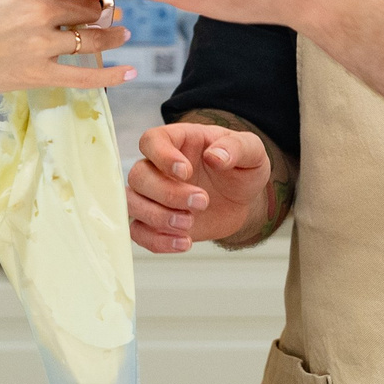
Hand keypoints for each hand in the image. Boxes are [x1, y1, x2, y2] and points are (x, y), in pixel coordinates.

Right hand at [0, 0, 126, 174]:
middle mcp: (39, 9)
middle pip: (92, 2)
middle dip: (108, 3)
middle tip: (119, 4)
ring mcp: (40, 43)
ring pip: (93, 36)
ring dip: (113, 34)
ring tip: (123, 32)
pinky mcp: (37, 73)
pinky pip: (84, 75)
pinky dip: (110, 74)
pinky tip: (129, 71)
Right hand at [126, 120, 270, 252]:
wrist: (241, 200)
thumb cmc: (241, 168)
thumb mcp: (252, 152)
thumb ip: (237, 147)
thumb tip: (216, 156)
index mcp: (177, 141)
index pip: (151, 140)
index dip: (162, 156)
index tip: (185, 171)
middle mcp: (157, 166)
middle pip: (138, 175)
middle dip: (167, 193)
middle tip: (202, 202)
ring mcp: (153, 195)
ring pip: (131, 202)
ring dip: (157, 217)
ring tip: (189, 224)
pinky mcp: (156, 222)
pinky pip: (139, 232)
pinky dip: (157, 241)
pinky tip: (184, 242)